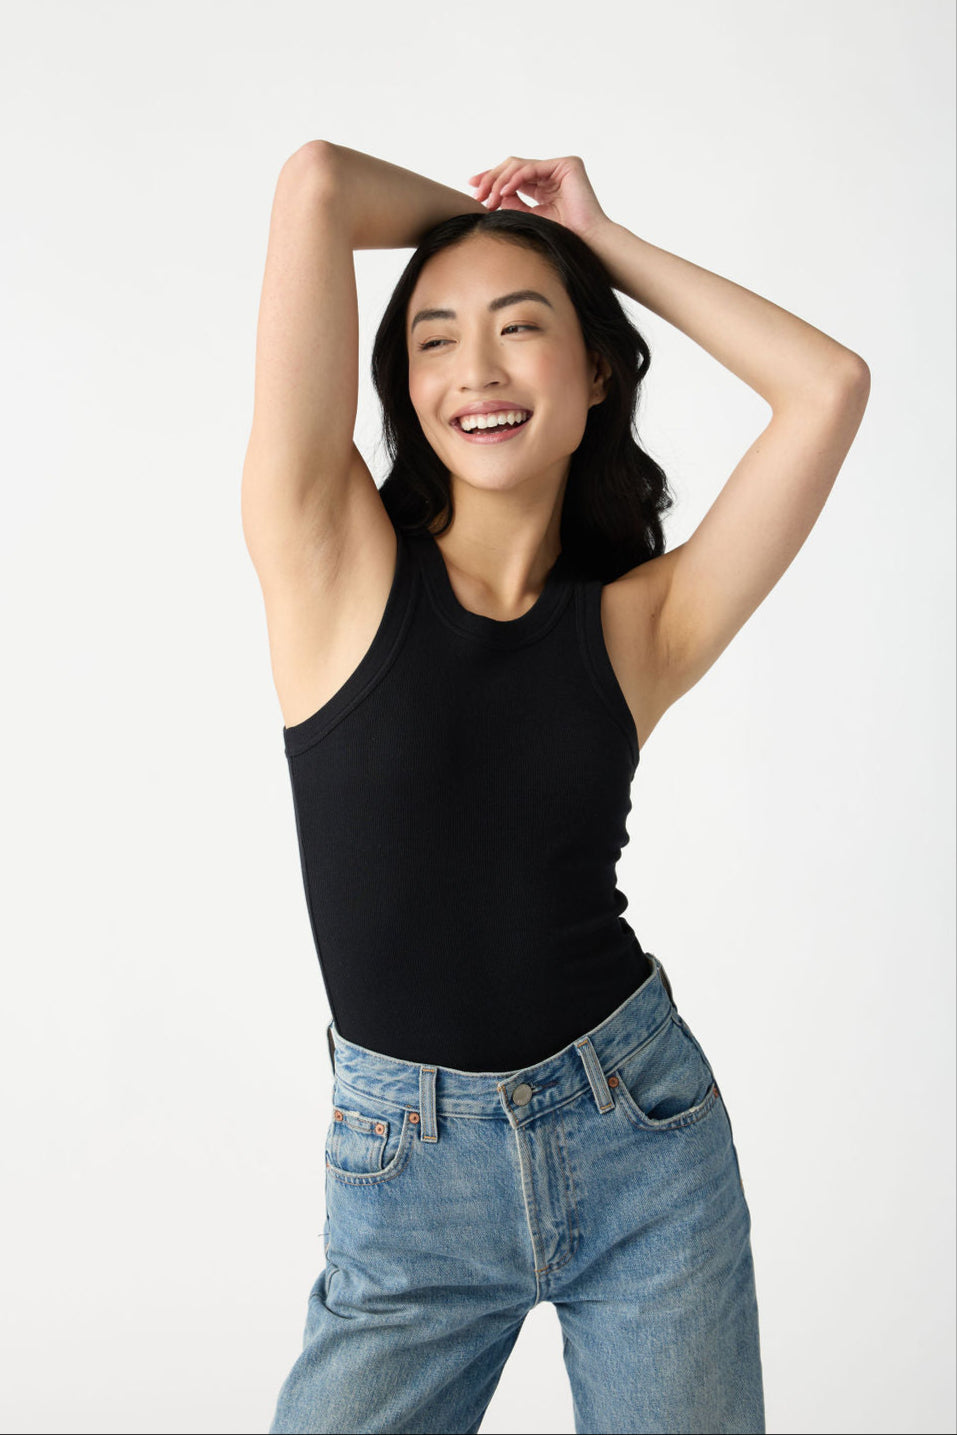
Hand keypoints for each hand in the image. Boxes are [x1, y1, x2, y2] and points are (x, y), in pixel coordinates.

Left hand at [467, 155, 609, 241]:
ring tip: (488, 197)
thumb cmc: (563, 237)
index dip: (492, 180)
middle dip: (491, 177)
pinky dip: (515, 178)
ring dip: (499, 180)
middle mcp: (551, 173)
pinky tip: (503, 191)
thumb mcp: (529, 217)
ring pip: (519, 165)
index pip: (513, 177)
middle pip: (513, 166)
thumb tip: (492, 194)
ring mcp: (559, 167)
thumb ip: (513, 204)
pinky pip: (532, 168)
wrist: (586, 243)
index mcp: (543, 186)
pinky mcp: (567, 165)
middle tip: (476, 192)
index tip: (473, 190)